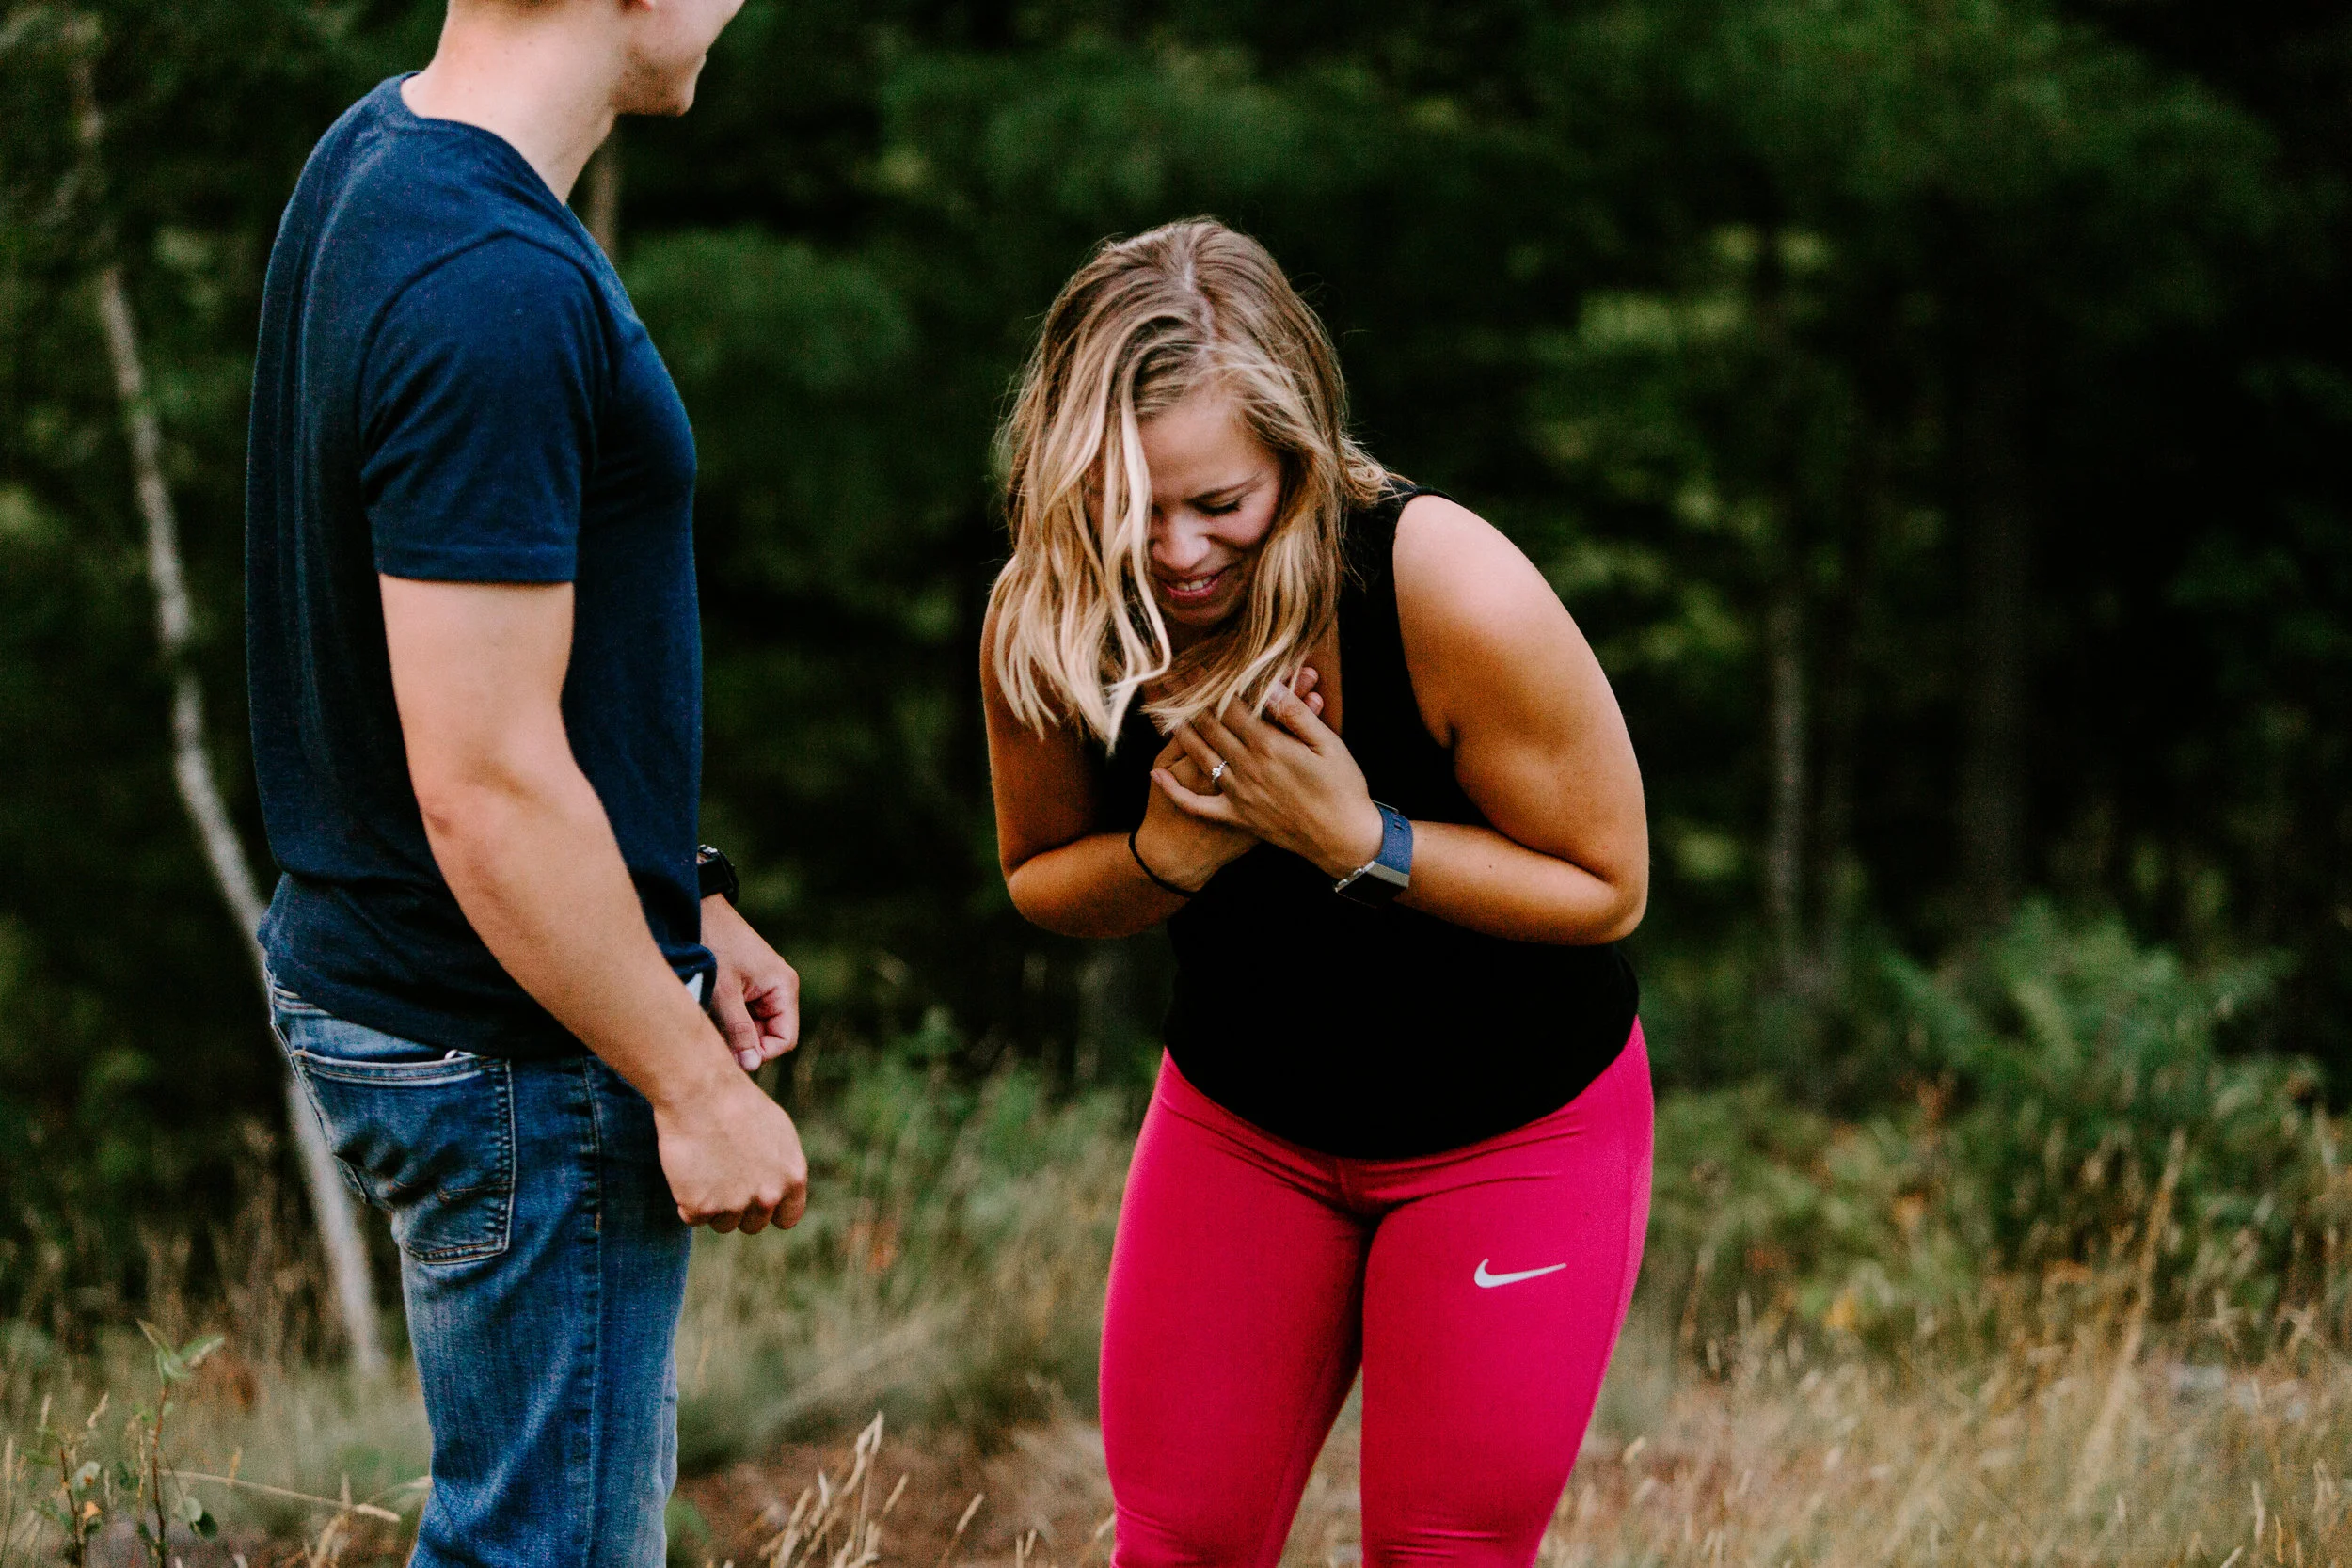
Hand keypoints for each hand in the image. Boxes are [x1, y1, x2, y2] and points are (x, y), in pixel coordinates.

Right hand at [655, 1072, 809, 1233]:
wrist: (701, 1091)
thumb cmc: (736, 1103)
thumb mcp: (777, 1133)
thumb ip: (780, 1167)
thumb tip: (777, 1188)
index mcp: (792, 1177)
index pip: (787, 1218)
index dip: (770, 1211)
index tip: (754, 1202)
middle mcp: (768, 1196)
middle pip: (752, 1225)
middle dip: (738, 1208)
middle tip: (721, 1178)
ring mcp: (735, 1205)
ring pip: (722, 1223)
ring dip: (711, 1205)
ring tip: (704, 1168)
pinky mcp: (701, 1208)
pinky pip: (692, 1218)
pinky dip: (686, 1199)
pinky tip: (687, 1170)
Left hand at [702, 895, 799, 1071]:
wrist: (699, 909)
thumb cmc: (714, 945)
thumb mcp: (725, 993)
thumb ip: (739, 1031)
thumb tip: (750, 1066)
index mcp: (784, 988)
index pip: (785, 1039)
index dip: (761, 1053)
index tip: (732, 1055)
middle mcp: (779, 988)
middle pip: (770, 1035)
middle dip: (744, 1043)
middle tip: (715, 1039)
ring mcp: (764, 987)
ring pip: (754, 1027)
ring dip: (734, 1031)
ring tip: (710, 1021)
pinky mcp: (748, 985)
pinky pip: (745, 1014)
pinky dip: (729, 1020)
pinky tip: (710, 1012)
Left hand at [1130, 667, 1326, 891]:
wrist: (1343, 839)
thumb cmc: (1343, 787)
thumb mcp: (1329, 744)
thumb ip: (1296, 715)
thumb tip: (1270, 687)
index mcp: (1270, 745)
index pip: (1231, 706)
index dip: (1213, 683)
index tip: (1199, 665)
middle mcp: (1247, 767)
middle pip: (1209, 726)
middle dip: (1190, 701)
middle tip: (1173, 681)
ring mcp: (1238, 793)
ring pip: (1199, 755)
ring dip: (1179, 732)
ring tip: (1164, 711)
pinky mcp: (1237, 816)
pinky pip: (1197, 805)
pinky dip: (1174, 791)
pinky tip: (1156, 776)